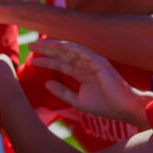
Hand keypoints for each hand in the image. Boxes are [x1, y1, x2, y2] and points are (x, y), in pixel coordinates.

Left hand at [29, 39, 152, 127]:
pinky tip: (57, 45)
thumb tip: (47, 83)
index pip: (61, 64)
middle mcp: (86, 65)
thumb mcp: (76, 100)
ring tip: (39, 43)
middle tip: (31, 46)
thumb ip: (62, 91)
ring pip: (70, 51)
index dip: (47, 61)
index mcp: (82, 73)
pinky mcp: (99, 62)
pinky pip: (83, 52)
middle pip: (63, 55)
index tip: (33, 60)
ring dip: (55, 46)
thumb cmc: (103, 105)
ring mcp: (92, 62)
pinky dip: (70, 47)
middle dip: (47, 50)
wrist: (121, 108)